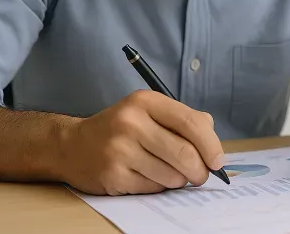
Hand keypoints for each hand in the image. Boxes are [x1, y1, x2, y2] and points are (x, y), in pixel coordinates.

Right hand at [59, 90, 224, 194]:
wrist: (72, 146)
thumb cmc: (122, 128)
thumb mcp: (150, 111)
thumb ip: (184, 120)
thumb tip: (213, 145)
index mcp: (145, 101)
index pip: (191, 123)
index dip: (211, 145)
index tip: (218, 160)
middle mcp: (131, 123)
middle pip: (184, 153)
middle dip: (201, 170)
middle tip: (202, 175)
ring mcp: (120, 150)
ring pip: (171, 175)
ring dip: (180, 180)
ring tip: (173, 174)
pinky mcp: (113, 176)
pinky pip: (153, 188)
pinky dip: (160, 187)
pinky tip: (150, 177)